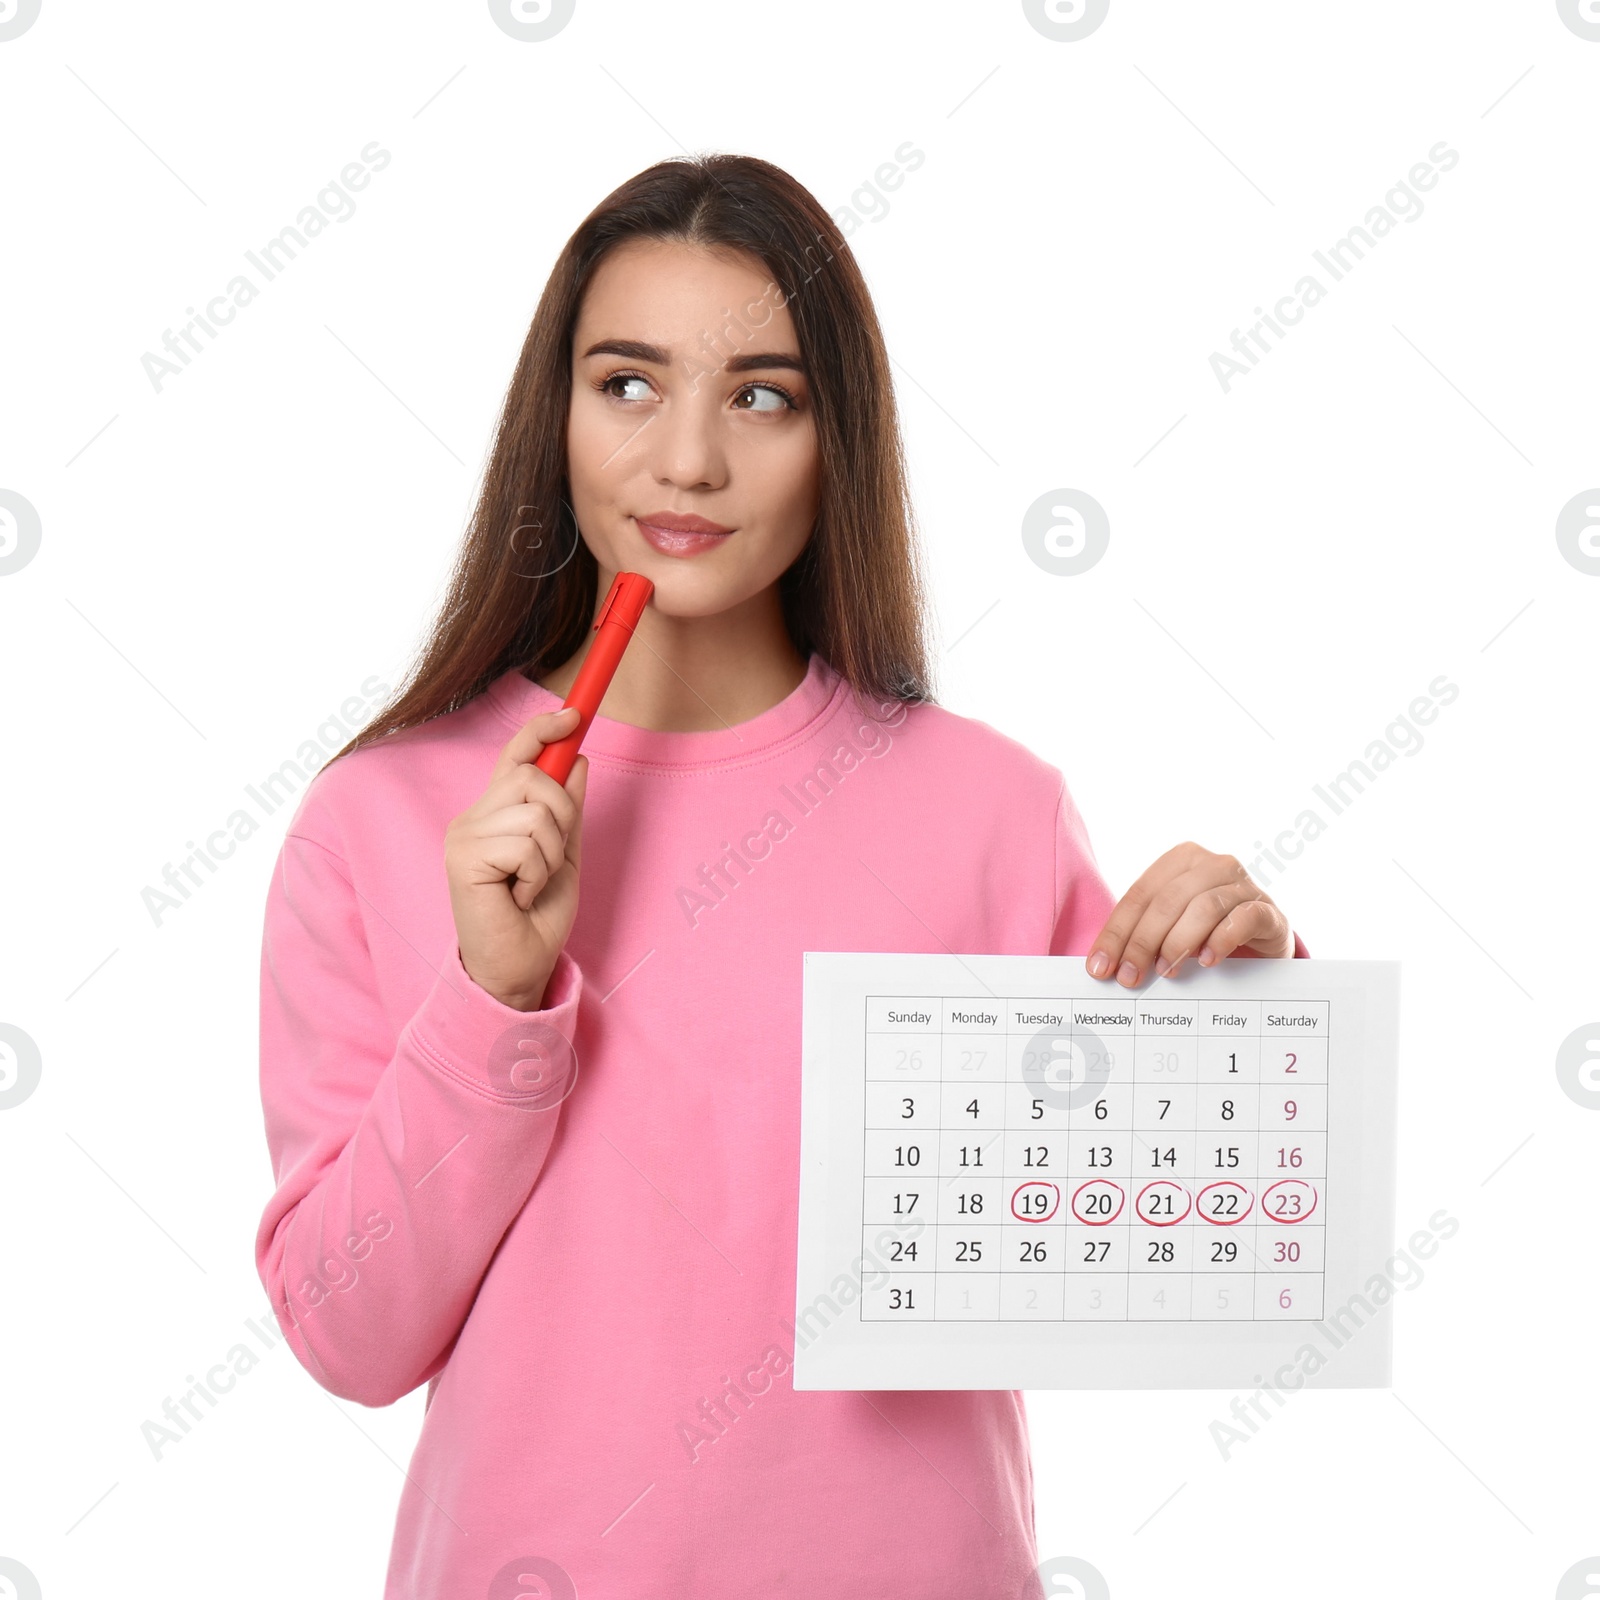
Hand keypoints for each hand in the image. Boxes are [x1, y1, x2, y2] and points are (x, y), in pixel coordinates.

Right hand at [444, 705, 585, 1011]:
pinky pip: (525, 843)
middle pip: (533, 776)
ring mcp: (463, 836)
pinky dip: (537, 873)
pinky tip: (519, 896)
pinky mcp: (463, 857)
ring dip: (552, 854)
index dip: (542, 730)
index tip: (573, 716)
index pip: (514, 755)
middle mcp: (473, 818)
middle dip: (563, 816)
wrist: (519, 967)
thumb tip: (578, 758)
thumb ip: (569, 811)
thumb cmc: (537, 917)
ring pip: (536, 810)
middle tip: (551, 861)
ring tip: (532, 885)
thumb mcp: (565, 855)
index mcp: (494, 814)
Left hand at [1085, 841, 1292, 986]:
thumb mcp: (1172, 926)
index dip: (1116, 932)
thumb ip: (1144, 936)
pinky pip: (1243, 918)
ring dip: (1178, 943)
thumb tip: (1105, 966)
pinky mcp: (1268, 909)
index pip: (1139, 896)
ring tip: (1165, 972)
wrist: (1265, 939)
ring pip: (1203, 908)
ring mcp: (1244, 884)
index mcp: (1181, 860)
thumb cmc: (1208, 930)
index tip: (1100, 967)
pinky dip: (1221, 940)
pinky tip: (1207, 961)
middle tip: (1129, 977)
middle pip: (1167, 902)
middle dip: (1142, 942)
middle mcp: (1213, 864)